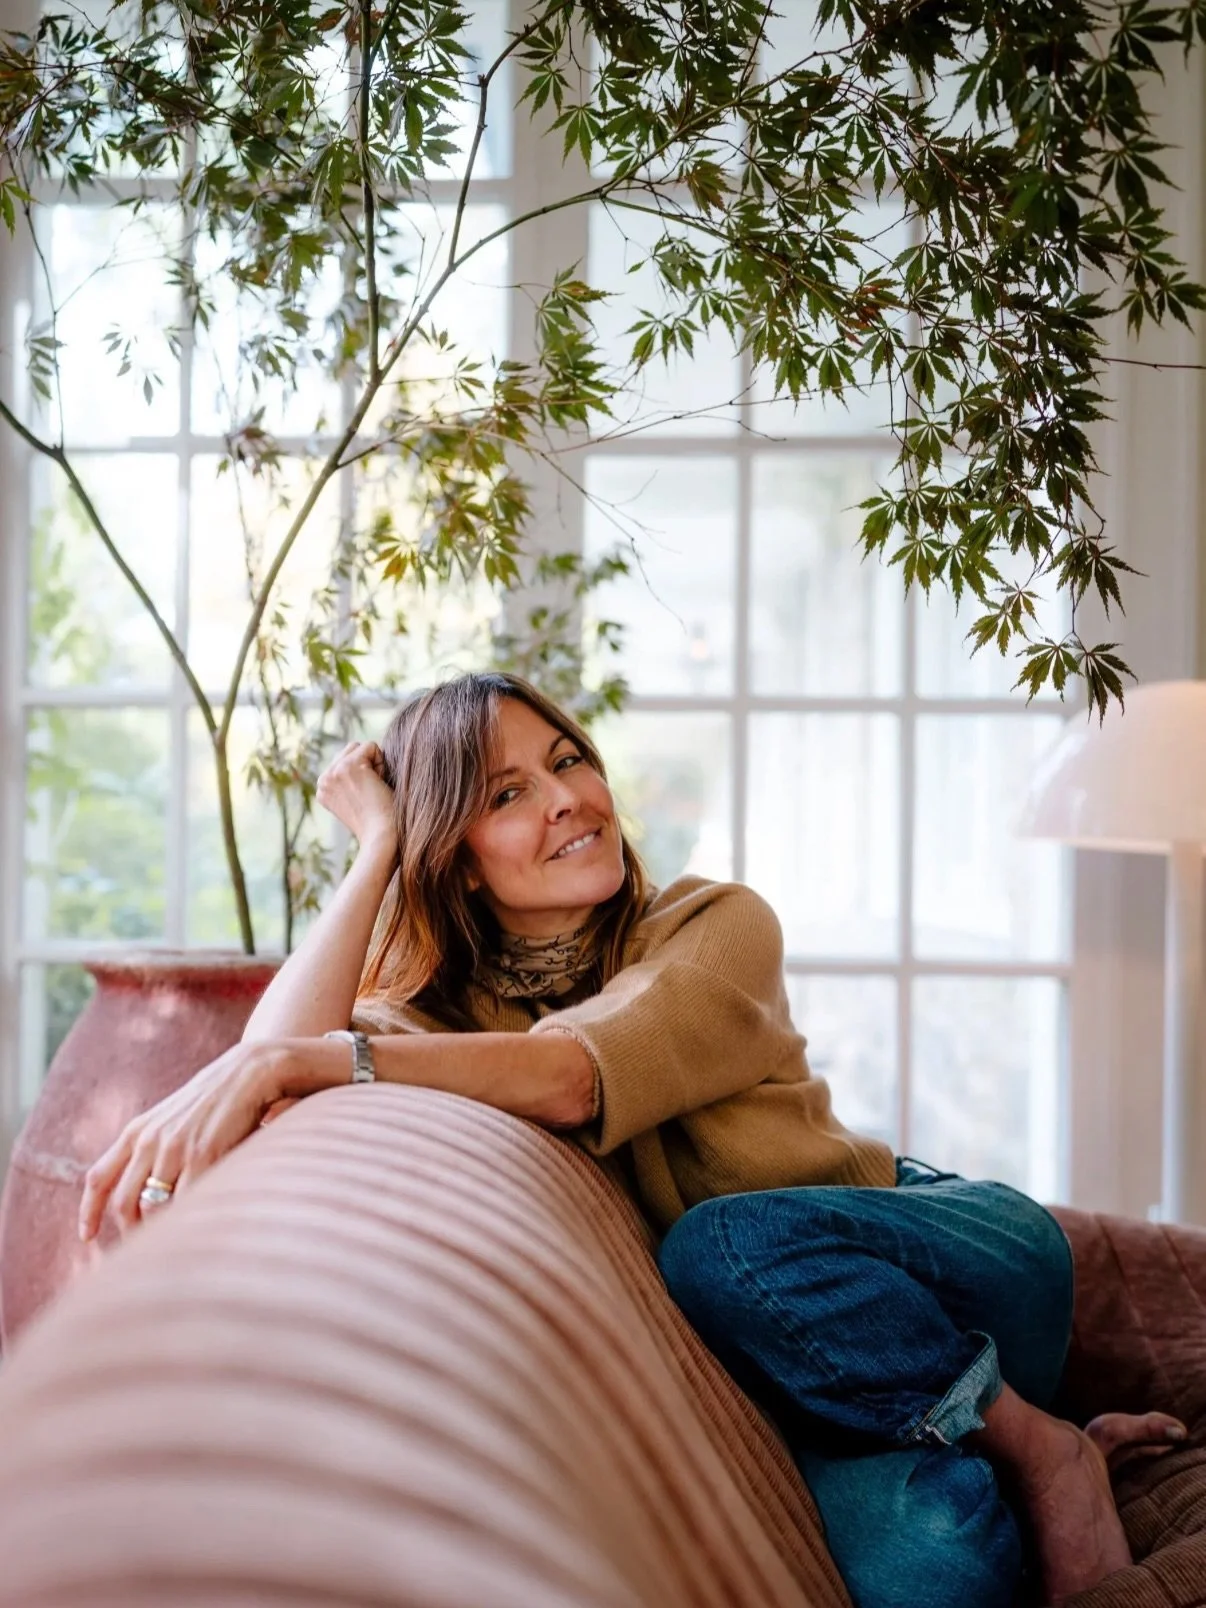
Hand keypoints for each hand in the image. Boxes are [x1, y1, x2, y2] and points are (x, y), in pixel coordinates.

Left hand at [77, 1040, 292, 1242]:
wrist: (248, 1071)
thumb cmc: (214, 1100)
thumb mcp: (171, 1120)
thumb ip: (152, 1148)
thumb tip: (143, 1194)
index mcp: (136, 1131)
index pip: (99, 1178)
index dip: (88, 1212)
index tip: (87, 1237)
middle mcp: (148, 1140)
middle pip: (123, 1202)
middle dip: (129, 1233)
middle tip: (142, 1252)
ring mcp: (174, 1148)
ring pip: (150, 1207)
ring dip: (156, 1232)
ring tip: (169, 1247)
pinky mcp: (203, 1154)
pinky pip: (184, 1200)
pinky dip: (184, 1220)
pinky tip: (192, 1229)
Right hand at [316, 740, 396, 849]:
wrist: (381, 837)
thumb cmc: (378, 822)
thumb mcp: (355, 800)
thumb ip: (350, 782)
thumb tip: (359, 756)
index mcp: (322, 789)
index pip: (344, 761)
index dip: (363, 775)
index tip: (366, 798)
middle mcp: (323, 780)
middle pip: (351, 750)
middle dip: (367, 765)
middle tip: (372, 792)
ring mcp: (333, 772)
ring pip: (360, 747)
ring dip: (375, 763)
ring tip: (375, 788)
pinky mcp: (348, 766)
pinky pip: (372, 746)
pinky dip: (382, 762)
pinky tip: (379, 784)